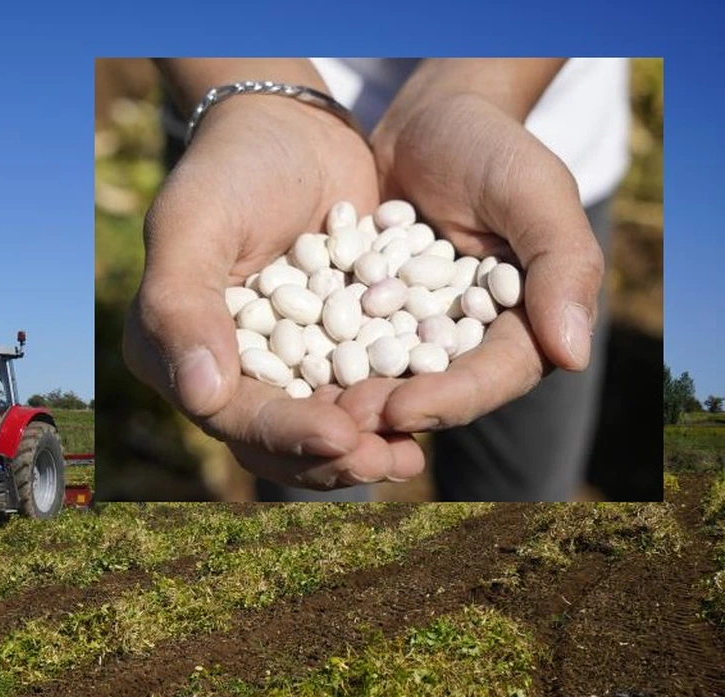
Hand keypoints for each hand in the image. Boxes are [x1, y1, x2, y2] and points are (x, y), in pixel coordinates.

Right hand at [123, 95, 425, 488]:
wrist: (289, 130)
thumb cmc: (229, 167)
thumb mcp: (193, 223)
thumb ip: (181, 305)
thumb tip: (201, 398)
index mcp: (172, 352)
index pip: (230, 414)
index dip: (285, 433)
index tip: (343, 438)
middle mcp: (220, 371)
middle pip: (274, 439)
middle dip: (332, 456)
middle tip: (391, 460)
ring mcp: (277, 365)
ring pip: (317, 429)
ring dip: (364, 447)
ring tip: (411, 456)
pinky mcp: (326, 351)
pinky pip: (355, 394)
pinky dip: (388, 410)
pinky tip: (428, 418)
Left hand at [339, 91, 604, 433]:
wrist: (425, 121)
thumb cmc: (492, 148)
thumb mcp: (533, 191)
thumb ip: (563, 265)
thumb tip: (572, 356)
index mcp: (522, 325)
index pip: (494, 375)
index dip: (452, 398)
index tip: (405, 409)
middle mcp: (466, 340)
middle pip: (434, 390)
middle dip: (389, 410)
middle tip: (343, 420)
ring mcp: (410, 332)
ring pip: (383, 379)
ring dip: (348, 399)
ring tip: (307, 408)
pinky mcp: (363, 317)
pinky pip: (340, 346)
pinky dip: (315, 362)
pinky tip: (280, 374)